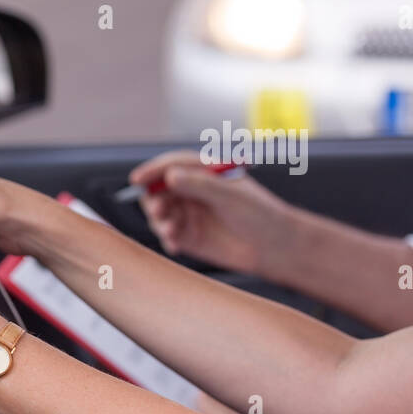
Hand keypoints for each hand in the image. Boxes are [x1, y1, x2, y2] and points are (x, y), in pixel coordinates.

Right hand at [129, 150, 292, 274]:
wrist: (275, 248)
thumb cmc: (260, 214)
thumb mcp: (230, 195)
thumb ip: (199, 184)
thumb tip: (169, 176)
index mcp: (203, 173)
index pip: (171, 166)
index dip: (152, 171)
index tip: (137, 179)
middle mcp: (192, 192)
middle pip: (158, 190)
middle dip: (154, 200)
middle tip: (159, 211)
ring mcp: (188, 214)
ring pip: (158, 213)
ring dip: (159, 221)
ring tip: (171, 231)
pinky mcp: (188, 237)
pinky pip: (166, 235)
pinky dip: (166, 239)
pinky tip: (175, 246)